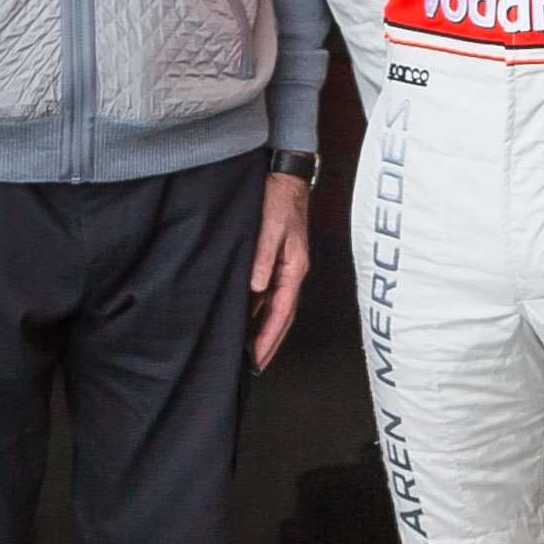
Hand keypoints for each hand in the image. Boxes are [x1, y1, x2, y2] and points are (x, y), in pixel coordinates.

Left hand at [250, 172, 309, 369]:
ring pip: (276, 307)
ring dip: (266, 329)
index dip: (269, 337)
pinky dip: (261, 311)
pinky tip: (248, 319)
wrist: (286, 178)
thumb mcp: (270, 228)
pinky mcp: (277, 261)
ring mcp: (286, 268)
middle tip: (255, 365)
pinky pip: (270, 293)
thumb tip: (256, 288)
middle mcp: (292, 272)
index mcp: (295, 268)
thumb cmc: (280, 200)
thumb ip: (262, 257)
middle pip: (283, 316)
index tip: (257, 357)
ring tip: (251, 350)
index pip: (282, 311)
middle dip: (270, 342)